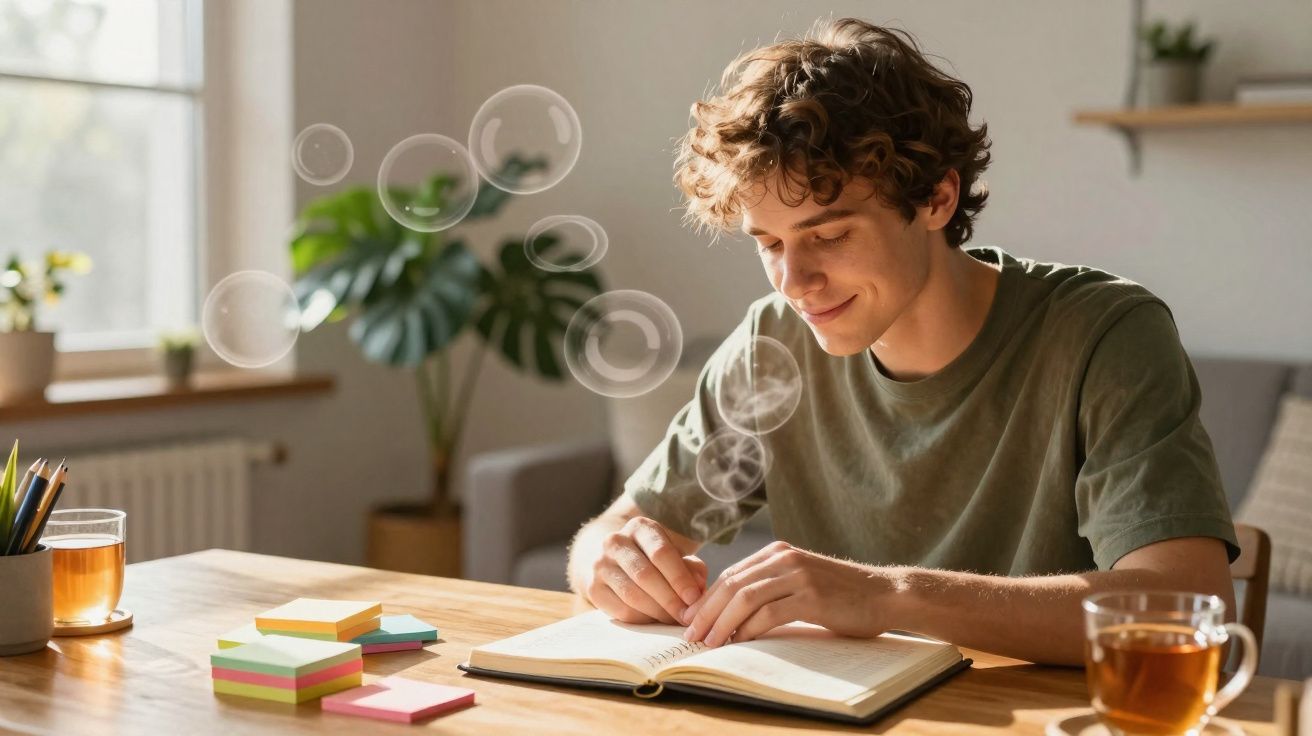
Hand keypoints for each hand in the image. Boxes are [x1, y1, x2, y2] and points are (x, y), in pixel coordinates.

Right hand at [585, 516, 708, 624]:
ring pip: (632, 595)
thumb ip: (691, 568)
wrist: (612, 559)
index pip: (661, 552)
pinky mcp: (593, 588)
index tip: (694, 598)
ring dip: (657, 612)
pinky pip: (621, 610)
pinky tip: (655, 620)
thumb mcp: (674, 554)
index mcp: (639, 527)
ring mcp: (600, 564)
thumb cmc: (652, 558)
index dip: (679, 578)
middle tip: (687, 616)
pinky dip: (643, 619)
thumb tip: (698, 590)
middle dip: (670, 599)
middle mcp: (615, 541)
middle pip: (645, 575)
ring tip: (674, 619)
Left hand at [681, 541, 896, 646]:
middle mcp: (784, 558)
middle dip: (706, 611)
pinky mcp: (812, 596)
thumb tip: (733, 612)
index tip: (690, 619)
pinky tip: (739, 641)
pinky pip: (770, 612)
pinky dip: (749, 629)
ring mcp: (798, 575)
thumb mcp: (801, 581)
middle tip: (690, 633)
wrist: (884, 594)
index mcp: (778, 552)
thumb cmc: (842, 595)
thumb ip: (771, 586)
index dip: (707, 599)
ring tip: (708, 642)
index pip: (731, 574)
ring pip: (745, 597)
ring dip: (722, 622)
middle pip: (732, 584)